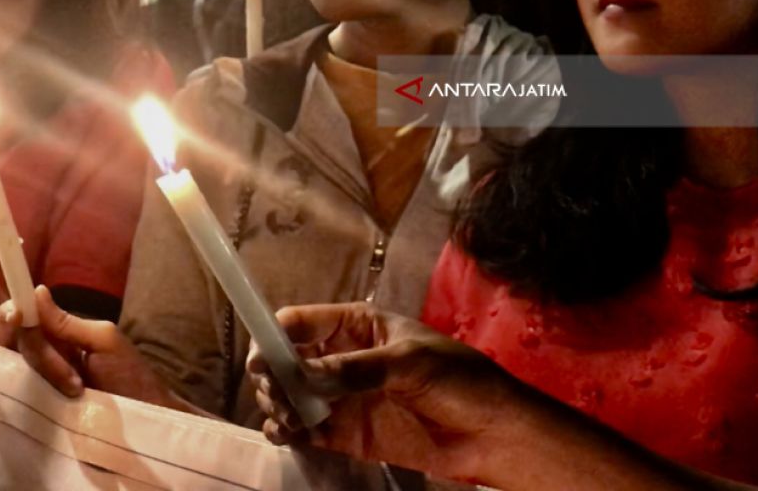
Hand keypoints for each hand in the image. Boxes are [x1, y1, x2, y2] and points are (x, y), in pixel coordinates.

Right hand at [1, 286, 178, 405]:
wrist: (143, 421)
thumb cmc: (130, 376)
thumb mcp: (103, 341)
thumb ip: (67, 322)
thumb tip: (37, 291)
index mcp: (59, 332)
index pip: (24, 316)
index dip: (13, 313)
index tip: (15, 317)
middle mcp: (44, 352)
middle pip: (21, 340)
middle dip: (43, 354)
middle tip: (75, 379)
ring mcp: (38, 380)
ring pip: (20, 366)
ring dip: (49, 374)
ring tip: (78, 390)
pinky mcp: (37, 406)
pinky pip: (21, 393)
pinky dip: (36, 393)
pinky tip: (58, 399)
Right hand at [248, 302, 523, 482]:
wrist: (494, 434)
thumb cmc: (461, 380)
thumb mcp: (410, 362)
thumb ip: (356, 369)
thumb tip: (303, 373)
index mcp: (356, 326)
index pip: (302, 323)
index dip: (276, 337)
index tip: (262, 360)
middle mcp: (341, 359)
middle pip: (287, 361)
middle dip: (274, 376)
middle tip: (279, 395)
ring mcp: (342, 398)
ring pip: (289, 396)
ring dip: (278, 404)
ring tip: (287, 418)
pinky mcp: (346, 434)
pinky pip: (304, 430)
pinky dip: (287, 432)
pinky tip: (286, 434)